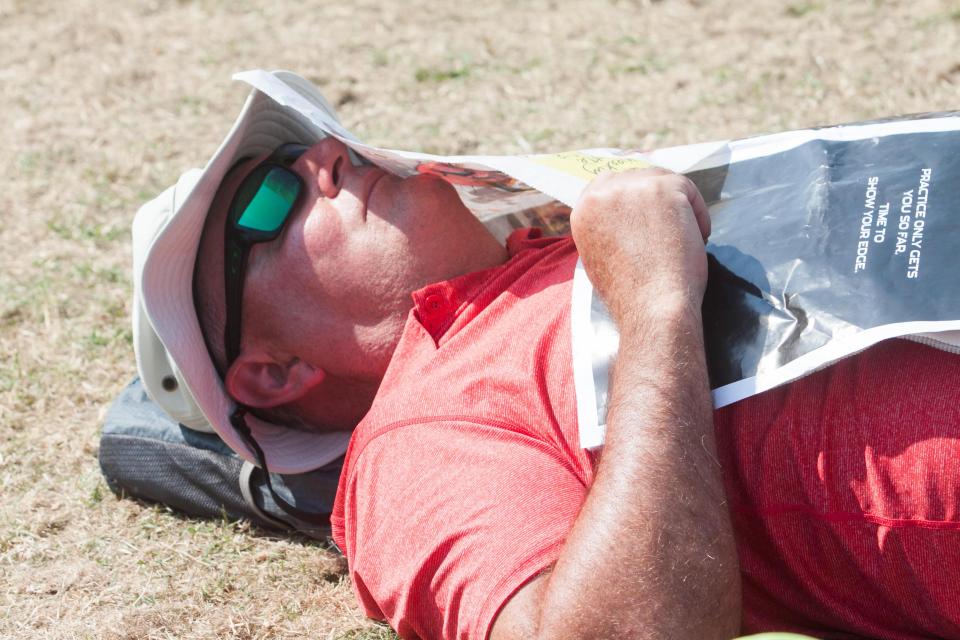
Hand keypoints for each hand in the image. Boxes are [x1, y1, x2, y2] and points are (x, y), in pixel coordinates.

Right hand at [570, 168, 710, 320]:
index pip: (607, 185)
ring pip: (664, 183)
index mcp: (582, 210)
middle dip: (657, 200)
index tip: (650, 213)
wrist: (651, 307)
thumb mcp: (602, 256)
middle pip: (637, 178)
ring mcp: (631, 186)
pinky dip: (698, 216)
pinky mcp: (662, 187)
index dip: (633, 198)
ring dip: (678, 210)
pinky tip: (697, 240)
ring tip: (684, 242)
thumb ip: (608, 229)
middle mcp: (601, 192)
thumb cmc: (631, 295)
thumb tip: (630, 216)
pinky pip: (689, 191)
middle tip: (673, 228)